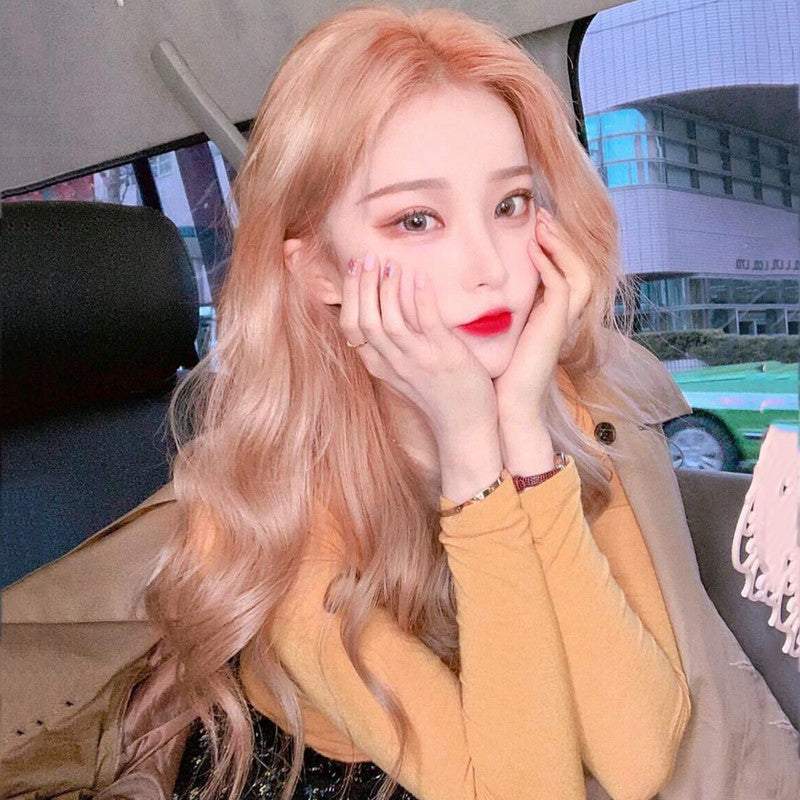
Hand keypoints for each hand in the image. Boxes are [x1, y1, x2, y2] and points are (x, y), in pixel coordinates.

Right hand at [338, 251, 497, 444]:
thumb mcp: (403, 371)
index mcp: (380, 365)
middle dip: (362, 285)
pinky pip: (428, 325)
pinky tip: (420, 279)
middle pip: (365, 321)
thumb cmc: (437, 394)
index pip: (351, 327)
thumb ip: (390, 344)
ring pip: (389, 323)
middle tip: (367, 256)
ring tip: (389, 263)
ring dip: (386, 289)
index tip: (354, 267)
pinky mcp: (444, 358)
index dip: (349, 294)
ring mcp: (418, 361)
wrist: (465, 426)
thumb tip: (382, 307)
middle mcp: (394, 364)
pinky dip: (420, 300)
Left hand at [493, 207, 592, 421]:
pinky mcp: (554, 327)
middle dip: (563, 237)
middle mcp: (562, 315)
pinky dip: (550, 265)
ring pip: (579, 272)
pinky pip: (561, 287)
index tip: (535, 222)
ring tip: (542, 224)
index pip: (566, 268)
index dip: (555, 244)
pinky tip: (533, 250)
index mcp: (551, 314)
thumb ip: (499, 304)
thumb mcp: (500, 329)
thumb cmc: (498, 371)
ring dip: (561, 246)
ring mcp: (561, 322)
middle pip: (580, 264)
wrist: (506, 403)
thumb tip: (477, 281)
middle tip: (542, 214)